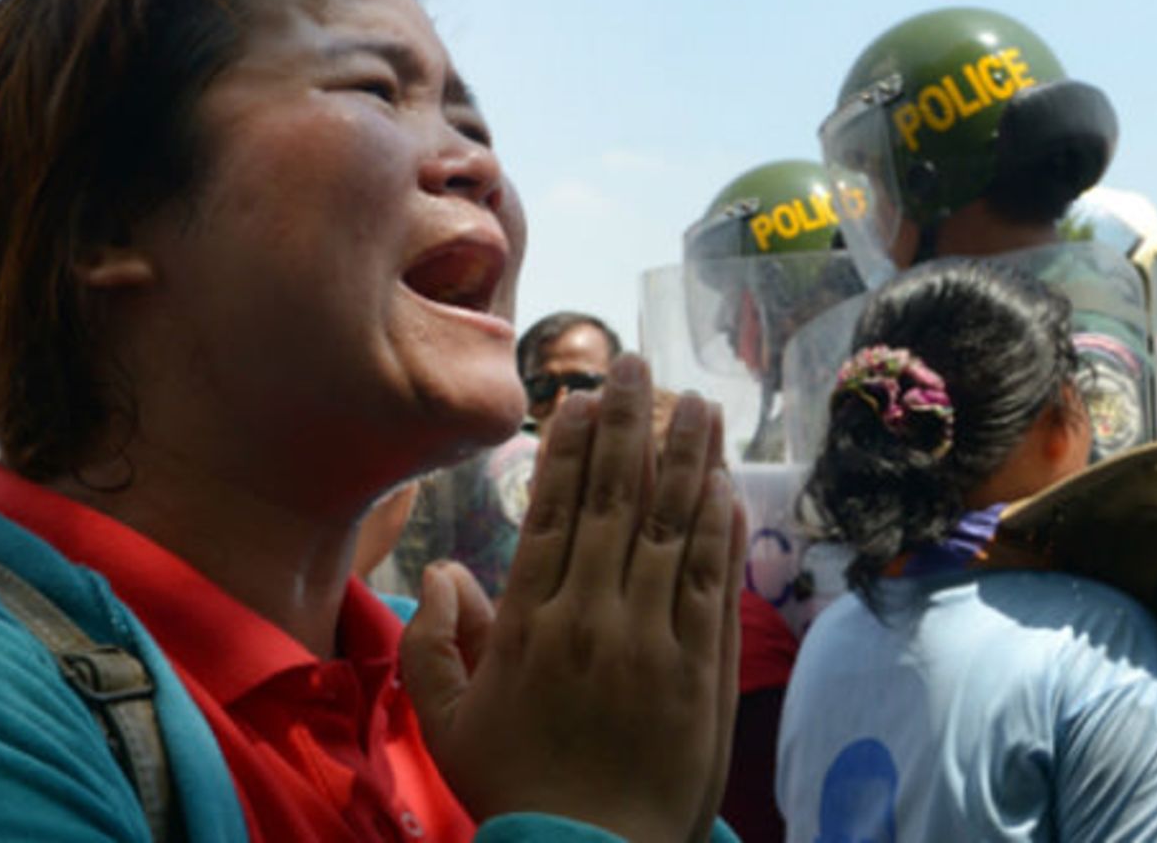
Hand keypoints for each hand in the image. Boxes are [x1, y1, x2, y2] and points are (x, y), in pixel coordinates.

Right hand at [401, 354, 745, 842]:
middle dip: (631, 426)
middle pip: (616, 501)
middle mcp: (594, 619)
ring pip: (672, 530)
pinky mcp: (703, 673)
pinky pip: (713, 585)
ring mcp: (655, 643)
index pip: (555, 512)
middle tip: (642, 366)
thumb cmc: (514, 789)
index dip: (572, 448)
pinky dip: (719, 532)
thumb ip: (432, 643)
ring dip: (687, 460)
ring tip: (699, 404)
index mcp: (529, 625)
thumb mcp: (445, 723)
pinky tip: (724, 486)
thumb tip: (447, 571)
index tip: (584, 396)